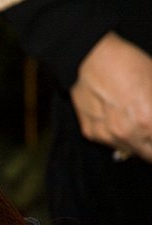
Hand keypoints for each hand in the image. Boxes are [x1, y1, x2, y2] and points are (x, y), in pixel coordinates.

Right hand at [70, 32, 151, 162]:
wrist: (92, 58)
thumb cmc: (130, 65)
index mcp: (148, 123)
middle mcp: (126, 135)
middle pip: (148, 155)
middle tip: (151, 130)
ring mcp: (106, 136)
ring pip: (128, 150)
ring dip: (136, 141)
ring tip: (134, 121)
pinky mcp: (90, 133)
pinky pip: (109, 141)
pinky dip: (116, 134)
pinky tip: (116, 116)